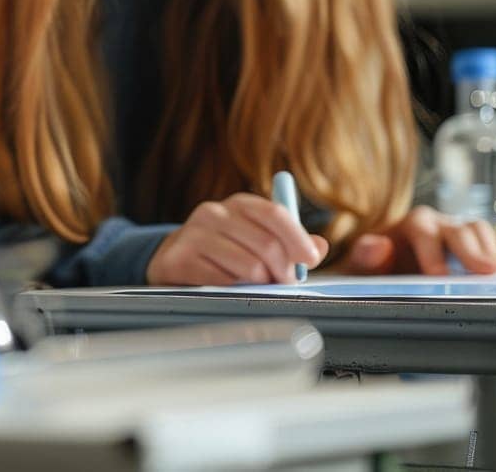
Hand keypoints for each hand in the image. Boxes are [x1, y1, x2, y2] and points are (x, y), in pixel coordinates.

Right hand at [147, 192, 328, 285]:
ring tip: (257, 286)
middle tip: (285, 283)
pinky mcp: (179, 259)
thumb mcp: (257, 239)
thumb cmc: (227, 251)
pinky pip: (224, 282)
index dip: (297, 238)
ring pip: (249, 267)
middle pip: (267, 245)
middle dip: (284, 270)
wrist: (176, 257)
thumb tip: (319, 246)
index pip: (274, 213)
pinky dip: (234, 290)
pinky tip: (228, 286)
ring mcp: (194, 234)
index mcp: (239, 204)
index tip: (310, 259)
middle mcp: (214, 213)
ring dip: (261, 284)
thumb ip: (290, 242)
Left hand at [341, 206, 495, 274]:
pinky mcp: (474, 246)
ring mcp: (458, 232)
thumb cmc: (373, 268)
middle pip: (458, 230)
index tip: (439, 275)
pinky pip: (491, 244)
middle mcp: (436, 222)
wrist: (384, 268)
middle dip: (472, 252)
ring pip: (478, 231)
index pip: (423, 231)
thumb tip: (379, 244)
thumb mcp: (361, 267)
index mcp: (408, 224)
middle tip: (487, 274)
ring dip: (490, 251)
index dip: (432, 252)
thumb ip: (364, 257)